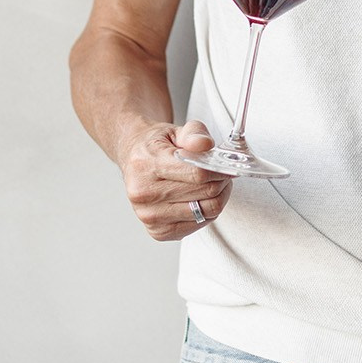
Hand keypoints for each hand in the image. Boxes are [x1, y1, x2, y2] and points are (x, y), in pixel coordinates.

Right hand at [118, 120, 232, 240]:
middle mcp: (144, 194)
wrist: (133, 160)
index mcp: (146, 165)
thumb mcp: (174, 130)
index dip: (220, 170)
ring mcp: (149, 216)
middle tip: (222, 173)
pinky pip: (198, 225)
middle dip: (221, 182)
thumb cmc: (155, 146)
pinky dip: (206, 212)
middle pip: (204, 193)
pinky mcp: (158, 232)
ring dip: (217, 197)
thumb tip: (205, 144)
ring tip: (211, 184)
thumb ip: (194, 133)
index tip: (228, 166)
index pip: (197, 174)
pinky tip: (198, 198)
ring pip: (206, 212)